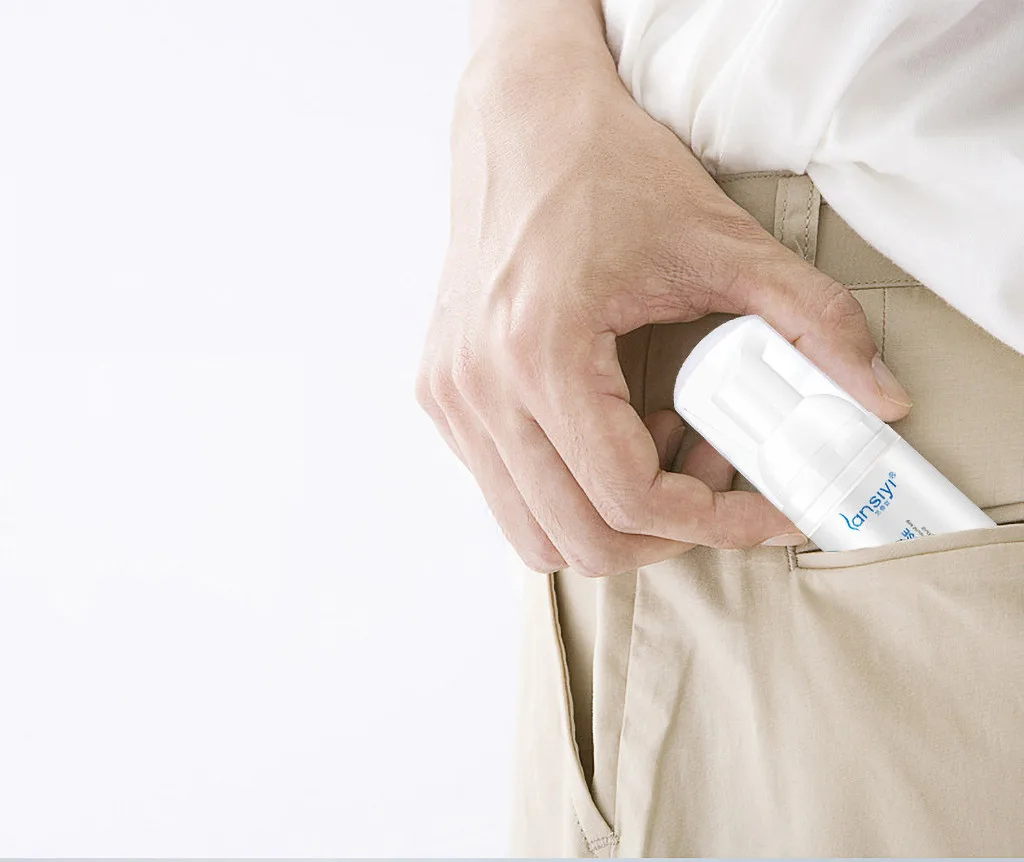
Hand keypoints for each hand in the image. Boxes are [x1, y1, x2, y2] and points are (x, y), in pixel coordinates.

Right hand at [416, 22, 911, 576]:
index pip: (630, 499)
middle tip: (717, 481)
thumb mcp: (720, 241)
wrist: (522, 125)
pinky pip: (508, 494)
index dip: (716, 524)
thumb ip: (813, 319)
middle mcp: (479, 387)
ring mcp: (453, 396)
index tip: (766, 511)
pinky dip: (570, 493)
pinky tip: (611, 431)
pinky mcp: (444, 394)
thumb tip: (880, 397)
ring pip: (535, 535)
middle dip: (668, 535)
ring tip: (660, 454)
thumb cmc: (603, 171)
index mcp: (541, 351)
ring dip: (614, 522)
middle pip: (580, 540)